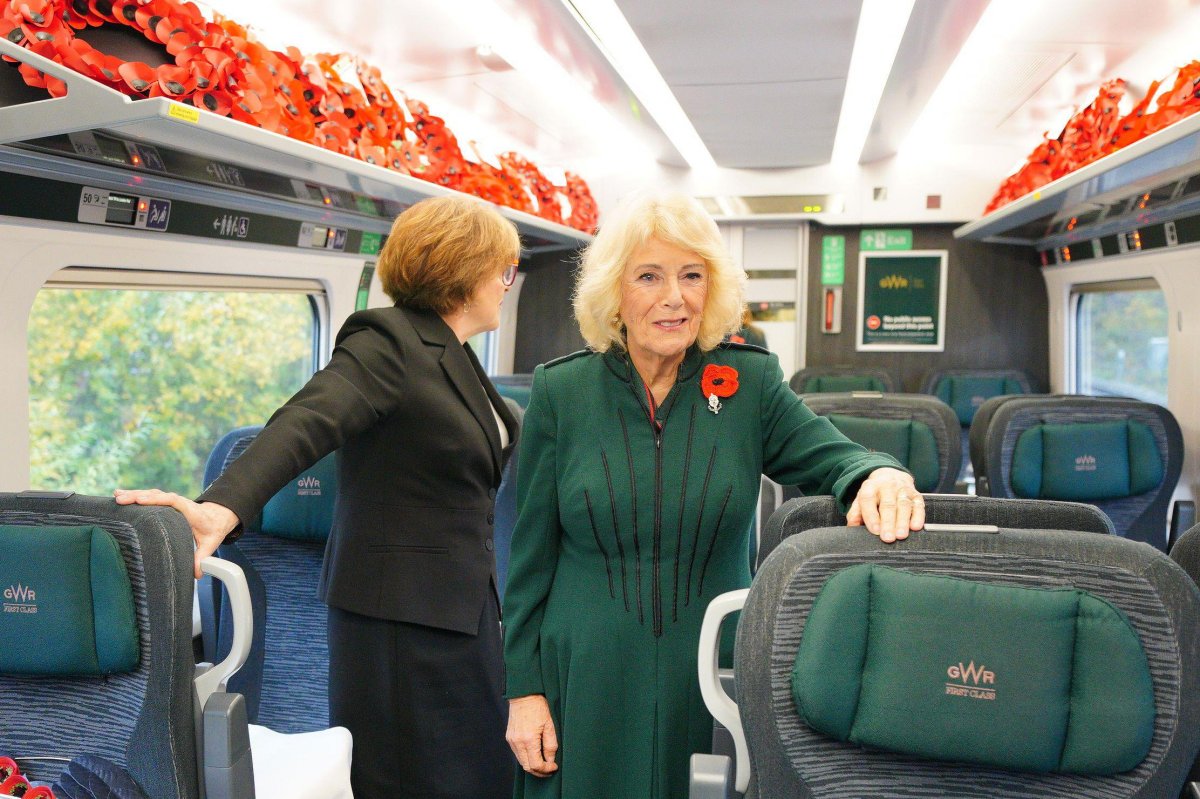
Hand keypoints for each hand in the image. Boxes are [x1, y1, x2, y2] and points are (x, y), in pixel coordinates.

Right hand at [113, 489, 238, 577]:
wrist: (217, 517)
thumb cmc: (212, 529)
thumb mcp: (210, 543)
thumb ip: (203, 557)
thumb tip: (197, 573)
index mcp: (189, 510)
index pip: (172, 501)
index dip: (156, 500)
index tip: (140, 500)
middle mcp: (178, 503)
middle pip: (157, 496)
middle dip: (137, 497)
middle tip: (120, 500)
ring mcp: (170, 502)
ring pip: (150, 495)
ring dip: (133, 494)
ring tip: (116, 497)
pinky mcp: (164, 503)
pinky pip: (148, 497)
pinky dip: (134, 495)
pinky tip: (118, 496)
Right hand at [506, 694, 558, 776]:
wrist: (524, 695)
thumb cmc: (538, 707)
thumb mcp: (550, 725)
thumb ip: (550, 745)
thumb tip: (550, 760)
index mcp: (528, 740)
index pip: (536, 765)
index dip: (546, 769)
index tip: (554, 767)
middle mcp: (517, 742)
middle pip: (527, 767)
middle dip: (539, 772)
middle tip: (549, 769)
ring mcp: (512, 740)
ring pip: (521, 761)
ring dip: (532, 765)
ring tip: (543, 763)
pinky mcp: (509, 738)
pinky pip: (518, 753)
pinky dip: (526, 757)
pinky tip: (534, 753)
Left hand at [846, 467, 923, 543]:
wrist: (890, 476)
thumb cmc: (875, 493)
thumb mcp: (861, 499)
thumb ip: (855, 513)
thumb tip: (852, 526)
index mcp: (870, 487)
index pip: (868, 500)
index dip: (871, 516)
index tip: (874, 531)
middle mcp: (887, 486)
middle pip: (888, 504)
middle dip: (888, 522)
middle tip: (888, 538)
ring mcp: (903, 490)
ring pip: (904, 505)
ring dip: (903, 521)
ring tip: (901, 535)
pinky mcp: (916, 495)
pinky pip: (918, 505)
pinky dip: (918, 516)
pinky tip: (915, 527)